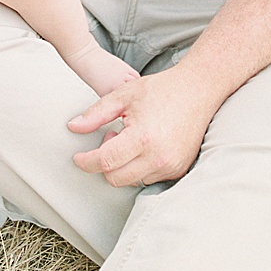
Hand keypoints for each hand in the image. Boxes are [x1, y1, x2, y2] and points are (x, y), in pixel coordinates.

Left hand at [68, 66, 220, 187]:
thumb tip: (73, 127)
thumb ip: (95, 114)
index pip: (105, 162)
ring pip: (133, 180)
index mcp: (142, 138)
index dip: (86, 162)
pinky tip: (142, 146)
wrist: (197, 91)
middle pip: (117, 178)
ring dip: (122, 165)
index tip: (78, 158)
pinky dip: (139, 167)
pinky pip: (150, 178)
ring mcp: (172, 166)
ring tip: (128, 138)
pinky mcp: (180, 169)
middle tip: (109, 137)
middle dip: (103, 163)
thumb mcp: (122, 96)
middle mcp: (159, 157)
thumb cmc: (160, 90)